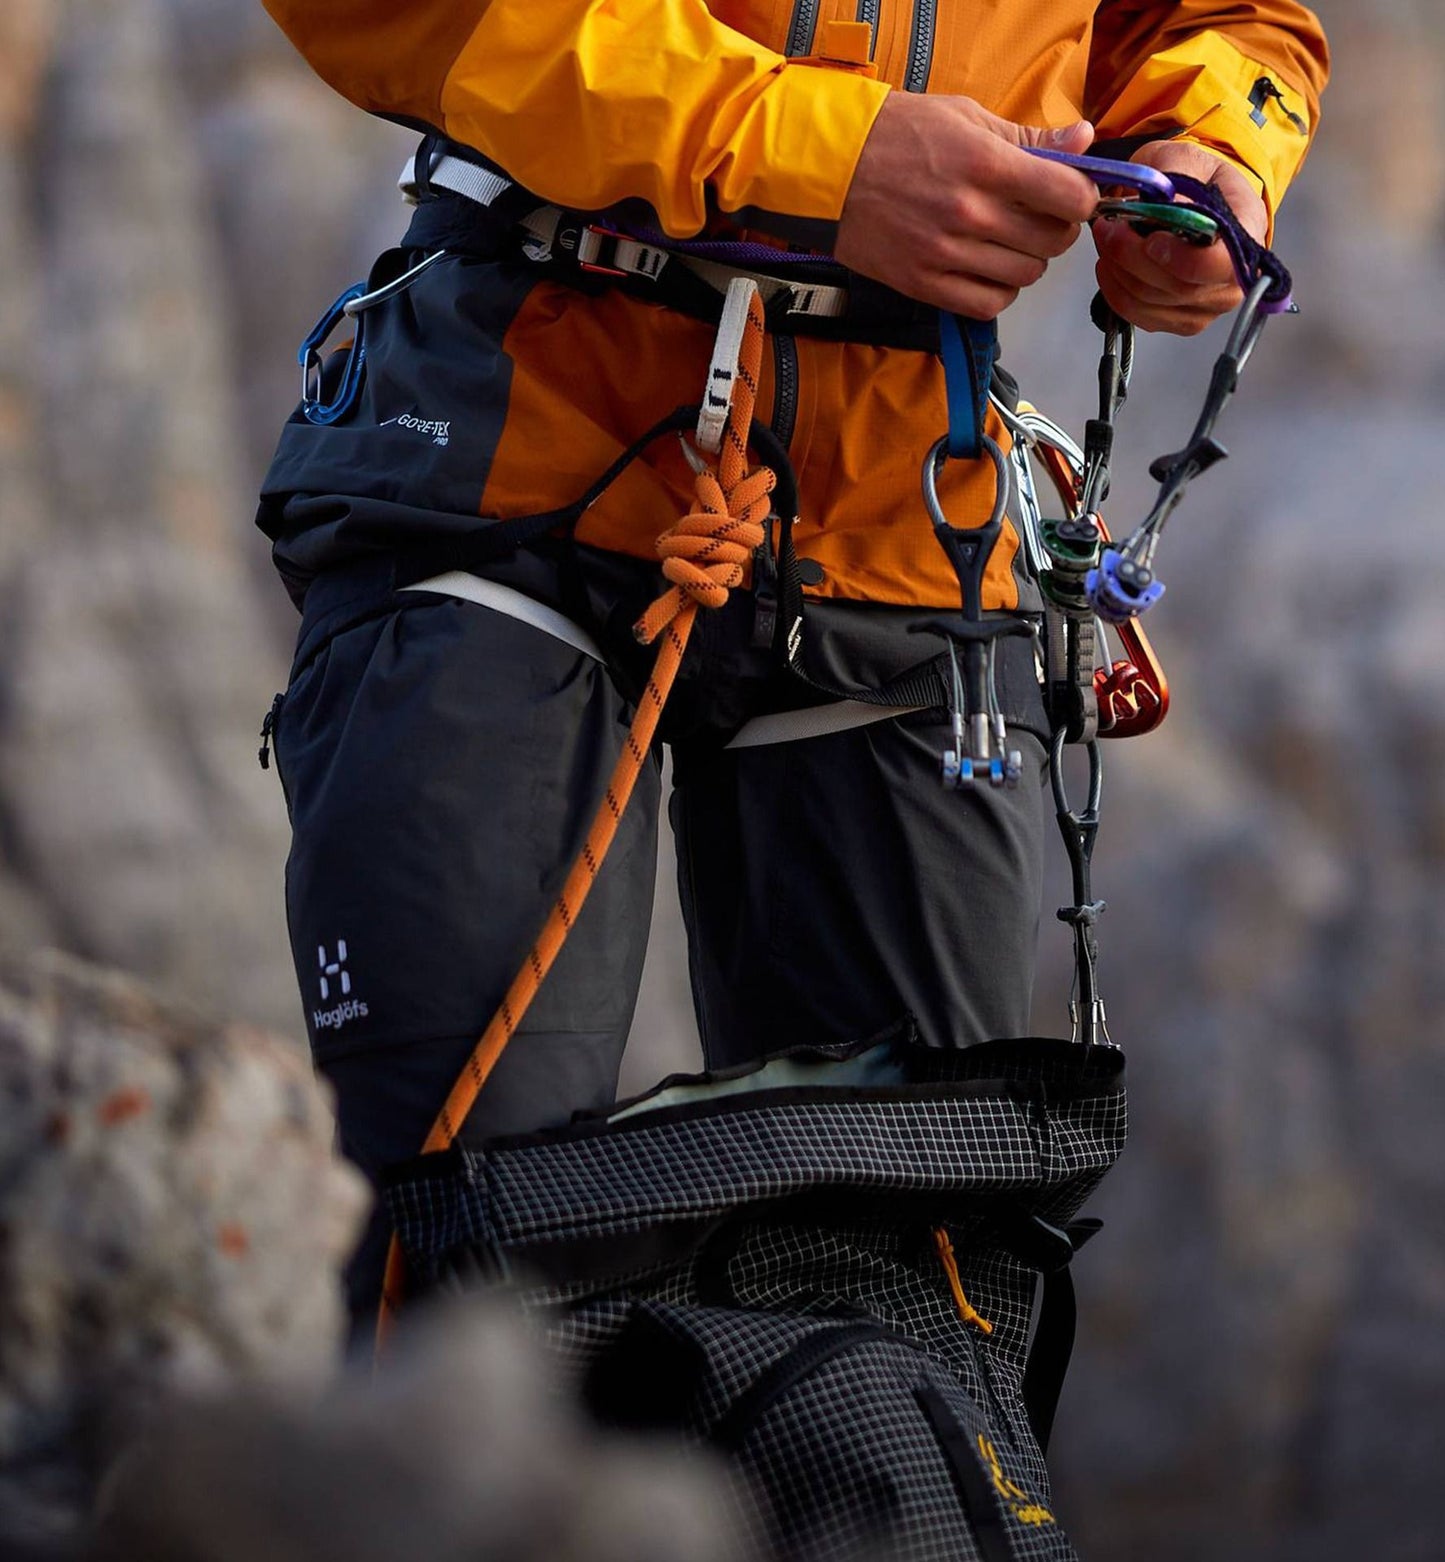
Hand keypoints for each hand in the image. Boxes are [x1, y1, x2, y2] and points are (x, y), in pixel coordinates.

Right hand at [835, 96, 1098, 318]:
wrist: (830, 169)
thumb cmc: (897, 135)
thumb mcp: (965, 118)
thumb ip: (1028, 137)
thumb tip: (1084, 142)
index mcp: (986, 164)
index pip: (1069, 196)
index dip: (1082, 197)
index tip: (1073, 194)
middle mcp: (970, 214)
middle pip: (1052, 241)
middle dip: (1056, 228)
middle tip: (1039, 216)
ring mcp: (945, 255)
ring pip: (1024, 275)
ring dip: (1028, 261)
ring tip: (1009, 242)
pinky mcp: (924, 284)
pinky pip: (987, 305)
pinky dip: (1000, 291)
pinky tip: (990, 271)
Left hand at [1092, 141, 1268, 334]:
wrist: (1194, 201)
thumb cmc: (1195, 180)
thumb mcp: (1184, 159)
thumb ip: (1173, 177)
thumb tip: (1164, 206)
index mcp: (1247, 232)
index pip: (1222, 264)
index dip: (1182, 259)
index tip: (1151, 240)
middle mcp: (1234, 279)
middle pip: (1179, 287)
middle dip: (1133, 258)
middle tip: (1108, 229)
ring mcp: (1207, 306)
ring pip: (1152, 303)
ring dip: (1119, 271)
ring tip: (1107, 239)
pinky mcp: (1179, 322)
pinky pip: (1139, 316)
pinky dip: (1115, 290)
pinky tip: (1110, 265)